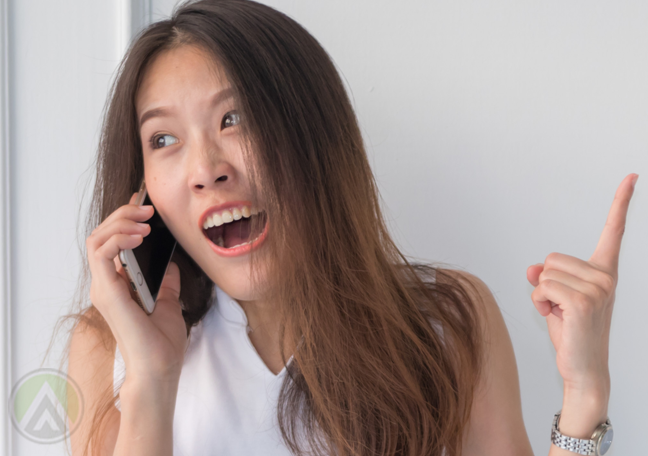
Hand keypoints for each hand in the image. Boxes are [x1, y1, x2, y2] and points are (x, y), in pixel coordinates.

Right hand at [86, 192, 187, 384]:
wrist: (160, 368)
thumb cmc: (162, 343)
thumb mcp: (169, 303)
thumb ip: (166, 283)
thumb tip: (171, 265)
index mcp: (118, 286)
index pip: (111, 243)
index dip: (124, 220)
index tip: (144, 205)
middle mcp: (106, 285)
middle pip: (101, 236)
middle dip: (123, 215)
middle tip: (147, 208)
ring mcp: (103, 288)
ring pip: (97, 240)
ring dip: (120, 223)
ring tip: (145, 220)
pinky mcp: (107, 293)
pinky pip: (101, 254)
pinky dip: (117, 238)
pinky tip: (138, 235)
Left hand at [526, 173, 637, 393]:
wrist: (583, 368)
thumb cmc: (571, 332)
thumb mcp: (555, 298)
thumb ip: (546, 277)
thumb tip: (533, 269)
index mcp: (604, 271)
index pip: (613, 231)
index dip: (621, 202)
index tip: (632, 176)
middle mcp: (606, 276)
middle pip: (551, 258)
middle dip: (546, 282)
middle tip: (561, 307)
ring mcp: (598, 289)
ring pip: (544, 274)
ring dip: (542, 295)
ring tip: (560, 314)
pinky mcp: (583, 302)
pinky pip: (542, 288)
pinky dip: (539, 303)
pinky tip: (555, 318)